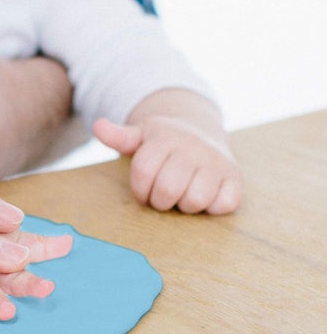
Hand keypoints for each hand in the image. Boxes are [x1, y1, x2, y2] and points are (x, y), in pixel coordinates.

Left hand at [93, 94, 241, 213]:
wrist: (200, 131)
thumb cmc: (163, 141)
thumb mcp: (140, 136)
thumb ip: (119, 137)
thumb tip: (98, 126)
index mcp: (164, 138)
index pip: (143, 172)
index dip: (139, 189)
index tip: (143, 189)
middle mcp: (192, 147)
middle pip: (167, 190)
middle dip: (158, 200)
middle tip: (161, 194)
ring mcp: (216, 162)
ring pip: (194, 200)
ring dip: (183, 205)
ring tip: (182, 193)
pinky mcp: (234, 177)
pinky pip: (223, 205)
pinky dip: (212, 207)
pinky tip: (205, 195)